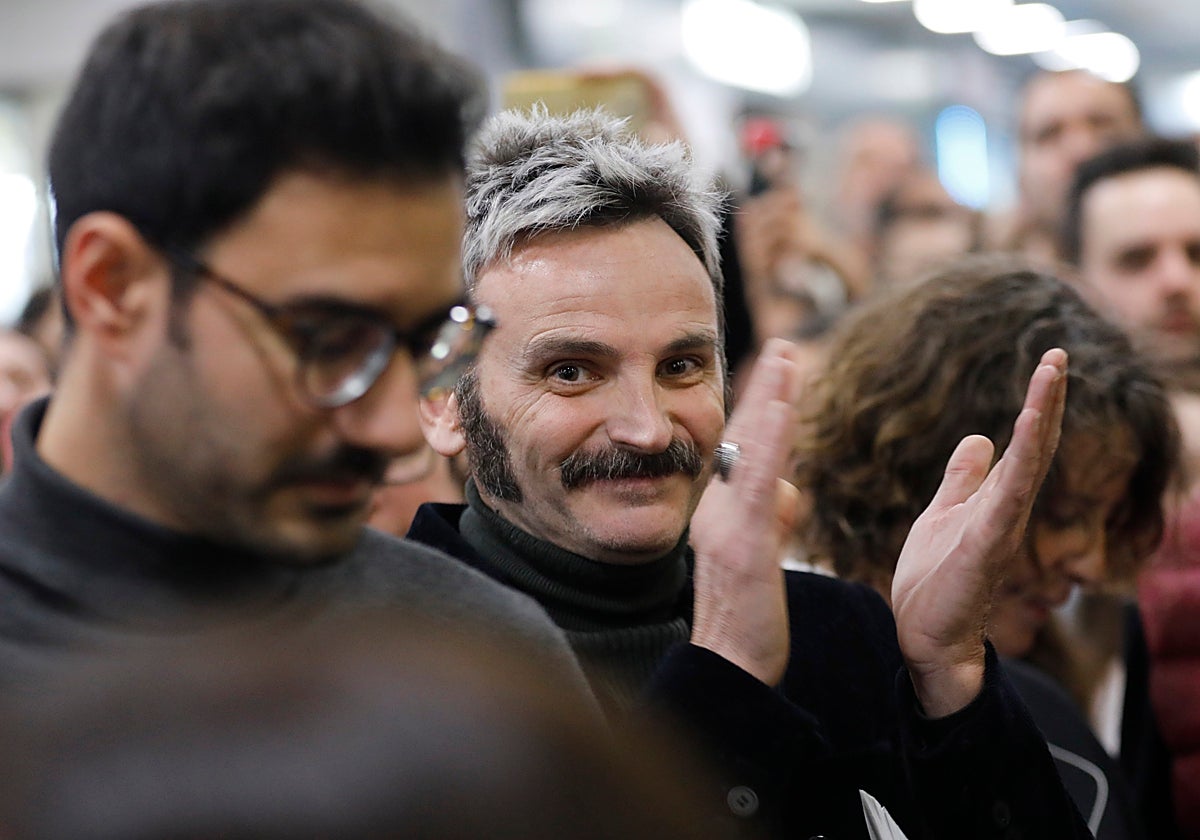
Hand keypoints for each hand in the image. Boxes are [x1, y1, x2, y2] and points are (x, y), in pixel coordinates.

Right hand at [689, 338, 802, 685]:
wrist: (728, 667)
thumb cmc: (747, 619)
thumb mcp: (763, 558)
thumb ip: (774, 518)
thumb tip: (790, 488)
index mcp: (725, 514)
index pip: (745, 450)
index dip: (760, 408)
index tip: (777, 370)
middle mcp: (719, 511)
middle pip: (745, 438)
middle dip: (765, 388)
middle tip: (784, 344)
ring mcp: (728, 525)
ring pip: (752, 451)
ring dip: (769, 400)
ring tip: (787, 358)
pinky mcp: (743, 544)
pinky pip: (757, 483)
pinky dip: (768, 440)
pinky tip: (779, 408)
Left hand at [891, 349, 1067, 716]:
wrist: (924, 637)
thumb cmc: (935, 582)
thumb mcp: (944, 514)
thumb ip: (963, 479)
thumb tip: (980, 437)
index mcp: (995, 500)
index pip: (1024, 444)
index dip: (1038, 404)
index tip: (1049, 362)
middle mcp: (1008, 510)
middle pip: (1036, 445)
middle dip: (1048, 399)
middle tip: (1059, 353)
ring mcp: (1001, 526)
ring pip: (1030, 462)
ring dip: (1042, 415)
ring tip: (1052, 372)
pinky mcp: (987, 545)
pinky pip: (1009, 495)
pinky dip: (1020, 459)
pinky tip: (1025, 424)